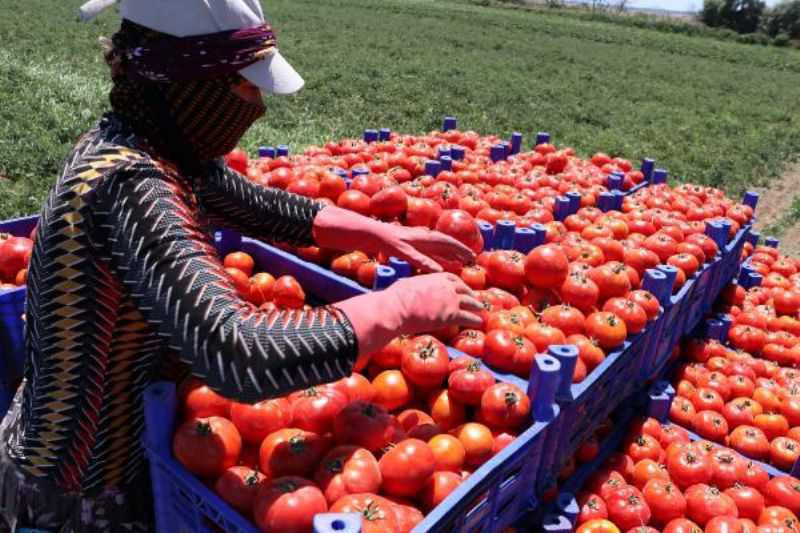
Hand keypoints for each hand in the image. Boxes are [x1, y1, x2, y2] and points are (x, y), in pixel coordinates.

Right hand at [313, 206, 474, 271]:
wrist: (349, 227)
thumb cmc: (367, 238)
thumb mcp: (389, 246)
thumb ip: (402, 252)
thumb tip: (412, 261)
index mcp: (410, 234)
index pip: (437, 239)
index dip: (453, 246)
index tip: (468, 254)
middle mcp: (410, 233)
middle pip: (440, 239)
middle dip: (458, 247)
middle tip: (474, 257)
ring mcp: (403, 237)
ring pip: (432, 244)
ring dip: (450, 252)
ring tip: (465, 261)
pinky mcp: (394, 244)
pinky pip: (414, 255)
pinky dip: (427, 262)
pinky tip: (438, 271)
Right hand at [335, 273, 483, 356]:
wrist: (397, 309)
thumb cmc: (396, 298)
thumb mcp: (407, 284)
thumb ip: (414, 284)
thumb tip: (407, 286)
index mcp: (434, 277)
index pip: (452, 278)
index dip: (459, 284)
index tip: (462, 288)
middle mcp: (446, 286)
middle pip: (463, 289)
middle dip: (470, 294)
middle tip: (475, 299)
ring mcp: (451, 299)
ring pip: (470, 302)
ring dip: (477, 306)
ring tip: (482, 309)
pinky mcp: (452, 314)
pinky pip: (468, 317)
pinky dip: (476, 320)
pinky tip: (480, 322)